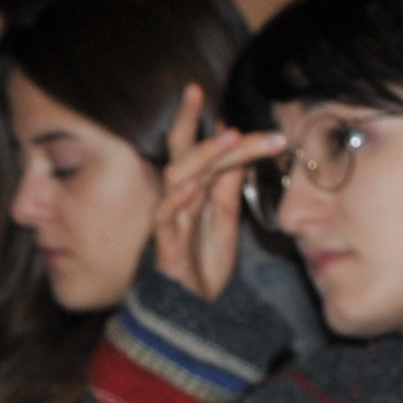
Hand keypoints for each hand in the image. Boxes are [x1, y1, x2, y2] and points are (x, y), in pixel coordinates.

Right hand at [149, 98, 283, 305]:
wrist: (198, 308)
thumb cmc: (206, 260)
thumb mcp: (227, 214)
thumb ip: (230, 179)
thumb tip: (236, 139)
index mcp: (193, 188)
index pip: (192, 146)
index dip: (196, 120)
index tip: (207, 94)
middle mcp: (178, 198)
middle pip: (181, 153)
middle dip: (187, 121)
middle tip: (203, 95)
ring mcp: (170, 219)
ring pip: (177, 178)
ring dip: (202, 155)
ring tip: (228, 137)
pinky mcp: (167, 245)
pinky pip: (166, 218)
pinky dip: (180, 199)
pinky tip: (196, 185)